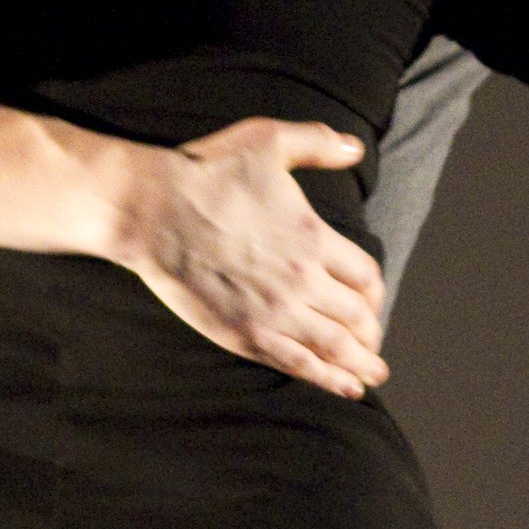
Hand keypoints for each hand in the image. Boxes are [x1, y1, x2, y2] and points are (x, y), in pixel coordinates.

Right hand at [111, 117, 389, 398]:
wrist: (153, 211)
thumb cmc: (207, 173)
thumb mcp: (267, 140)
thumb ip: (316, 142)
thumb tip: (354, 147)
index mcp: (312, 237)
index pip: (365, 276)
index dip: (374, 291)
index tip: (372, 299)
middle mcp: (300, 280)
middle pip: (356, 316)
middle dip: (370, 331)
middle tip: (373, 342)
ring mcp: (273, 312)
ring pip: (334, 346)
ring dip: (360, 364)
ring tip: (373, 375)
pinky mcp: (245, 335)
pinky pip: (299, 365)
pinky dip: (328, 379)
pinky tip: (346, 388)